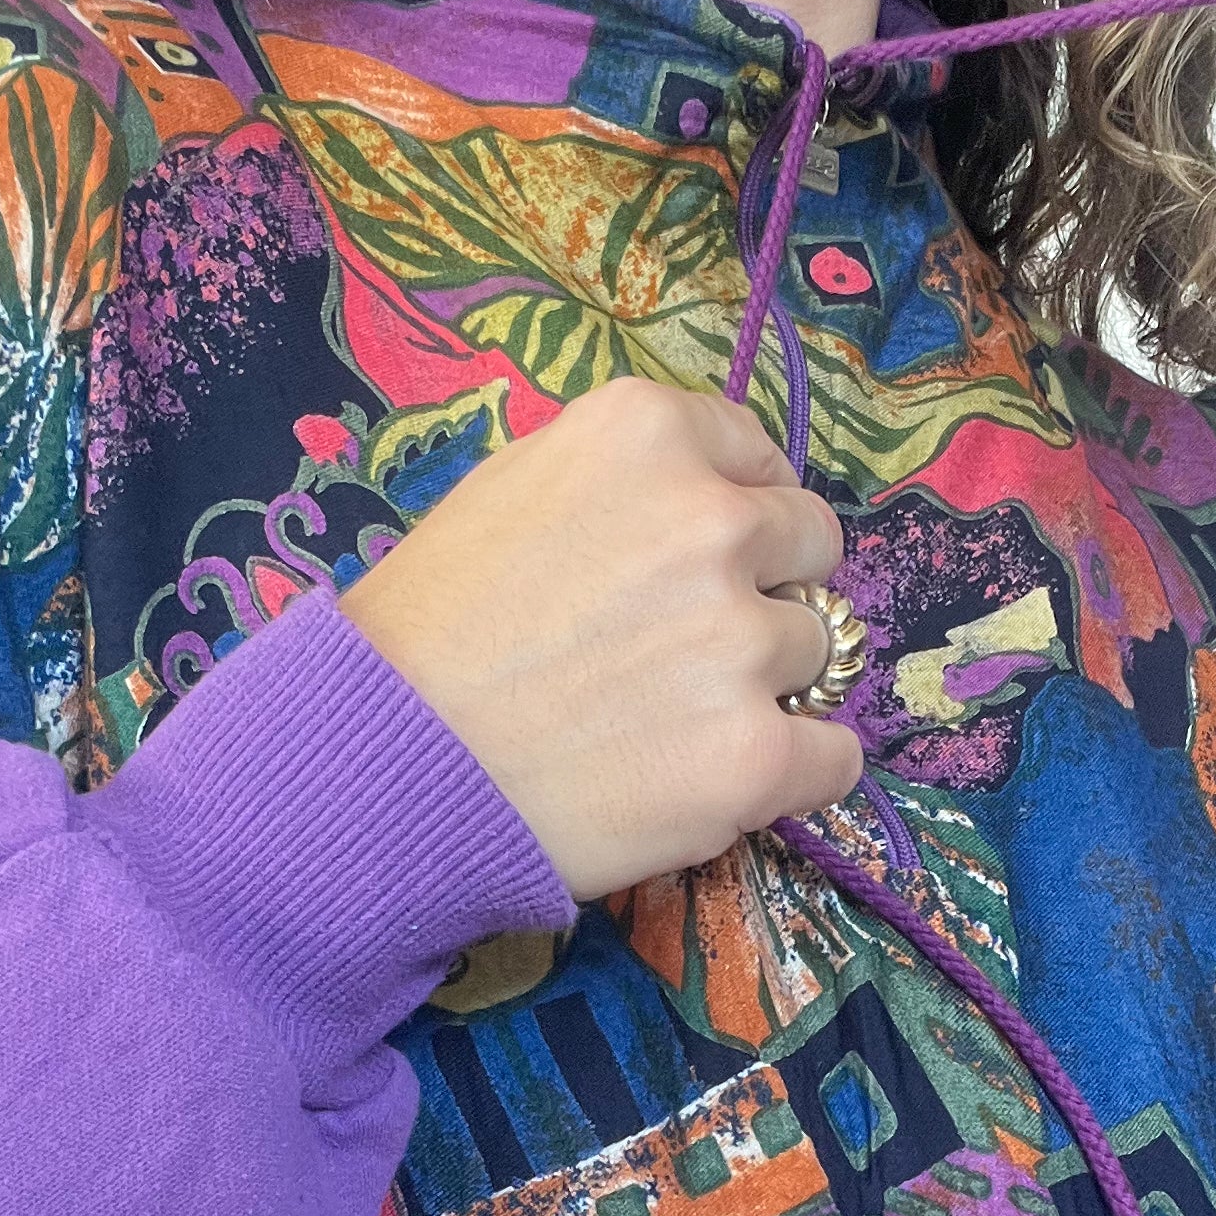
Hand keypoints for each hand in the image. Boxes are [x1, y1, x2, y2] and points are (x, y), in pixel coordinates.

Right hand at [338, 379, 860, 900]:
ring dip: (769, 683)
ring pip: (820, 652)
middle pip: (808, 546)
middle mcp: (710, 521)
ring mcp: (739, 642)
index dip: (737, 515)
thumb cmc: (424, 632)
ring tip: (673, 722)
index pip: (758, 458)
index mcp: (647, 435)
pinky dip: (801, 770)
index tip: (704, 562)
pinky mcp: (754, 756)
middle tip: (684, 647)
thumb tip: (703, 506)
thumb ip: (621, 485)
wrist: (380, 767)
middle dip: (763, 589)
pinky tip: (730, 780)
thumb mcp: (510, 491)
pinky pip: (836, 755)